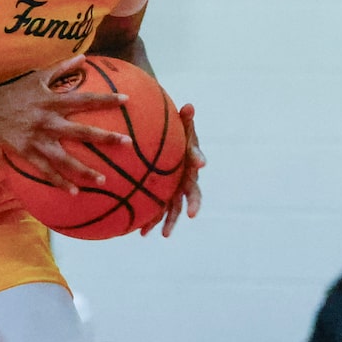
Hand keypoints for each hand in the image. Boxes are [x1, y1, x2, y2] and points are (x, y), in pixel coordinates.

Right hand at [0, 55, 131, 191]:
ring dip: (85, 170)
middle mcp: (48, 121)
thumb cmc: (12, 92)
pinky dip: (60, 182)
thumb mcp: (36, 77)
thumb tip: (83, 57)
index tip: (126, 100)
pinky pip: (46, 170)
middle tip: (127, 143)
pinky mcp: (27, 153)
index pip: (84, 100)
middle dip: (106, 138)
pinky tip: (74, 191)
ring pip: (66, 158)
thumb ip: (61, 68)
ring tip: (103, 180)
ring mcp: (38, 140)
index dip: (105, 99)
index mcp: (52, 102)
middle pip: (82, 132)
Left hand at [145, 102, 204, 237]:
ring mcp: (175, 189)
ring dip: (170, 221)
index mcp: (190, 159)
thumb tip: (189, 106)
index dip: (199, 158)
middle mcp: (186, 177)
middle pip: (192, 192)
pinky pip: (157, 210)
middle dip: (192, 204)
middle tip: (192, 214)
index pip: (197, 157)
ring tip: (164, 235)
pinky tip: (140, 233)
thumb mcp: (179, 124)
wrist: (168, 145)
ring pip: (175, 207)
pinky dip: (150, 221)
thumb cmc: (174, 132)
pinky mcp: (163, 196)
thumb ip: (184, 118)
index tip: (200, 162)